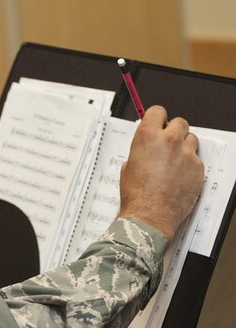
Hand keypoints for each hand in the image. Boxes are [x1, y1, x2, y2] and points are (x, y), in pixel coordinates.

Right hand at [118, 105, 203, 241]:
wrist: (150, 215)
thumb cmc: (137, 195)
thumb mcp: (128, 166)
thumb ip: (141, 151)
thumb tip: (147, 148)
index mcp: (147, 137)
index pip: (157, 111)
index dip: (157, 118)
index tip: (158, 123)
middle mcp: (168, 141)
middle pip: (179, 122)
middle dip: (173, 131)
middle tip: (168, 143)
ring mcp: (186, 153)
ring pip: (191, 138)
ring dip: (184, 146)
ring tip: (174, 161)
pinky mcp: (198, 167)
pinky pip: (196, 158)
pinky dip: (189, 164)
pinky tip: (179, 175)